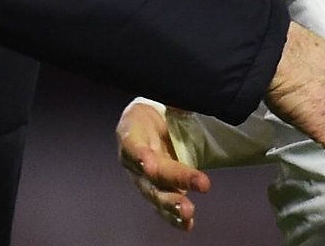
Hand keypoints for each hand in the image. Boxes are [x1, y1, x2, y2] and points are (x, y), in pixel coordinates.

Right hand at [117, 101, 210, 231]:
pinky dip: (175, 218)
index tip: (149, 162)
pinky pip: (164, 207)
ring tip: (188, 212)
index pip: (133, 145)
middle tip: (192, 187)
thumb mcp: (159, 99)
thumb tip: (186, 101)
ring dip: (172, 205)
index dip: (141, 155)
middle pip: (152, 174)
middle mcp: (135, 161)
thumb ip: (172, 104)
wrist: (145, 122)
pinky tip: (187, 224)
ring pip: (156, 195)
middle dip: (172, 181)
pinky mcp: (157, 191)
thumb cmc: (153, 110)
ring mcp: (145, 179)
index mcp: (131, 134)